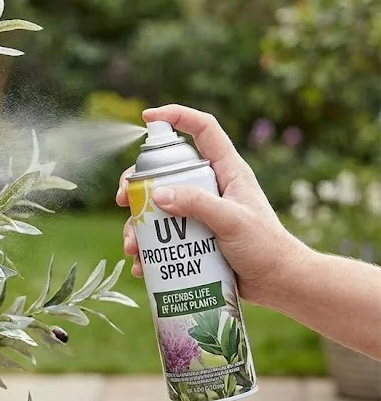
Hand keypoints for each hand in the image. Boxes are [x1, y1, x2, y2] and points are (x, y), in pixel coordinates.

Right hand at [115, 104, 309, 305]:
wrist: (277, 284)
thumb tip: (157, 194)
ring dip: (137, 226)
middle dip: (137, 185)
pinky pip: (161, 238)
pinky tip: (141, 265)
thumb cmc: (266, 247)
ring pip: (157, 208)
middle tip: (122, 200)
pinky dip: (147, 251)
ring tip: (132, 247)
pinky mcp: (192, 238)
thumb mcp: (232, 221)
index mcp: (227, 171)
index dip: (177, 116)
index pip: (203, 130)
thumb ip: (197, 204)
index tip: (148, 117)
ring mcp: (199, 213)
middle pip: (165, 171)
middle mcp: (209, 187)